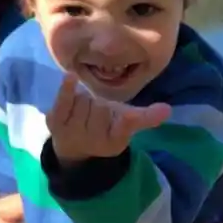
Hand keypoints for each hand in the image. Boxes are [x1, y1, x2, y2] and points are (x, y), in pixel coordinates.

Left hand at [46, 72, 171, 163]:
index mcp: (114, 140)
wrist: (74, 146)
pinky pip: (63, 101)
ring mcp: (73, 132)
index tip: (139, 113)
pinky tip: (71, 76)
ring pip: (84, 100)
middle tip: (97, 109)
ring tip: (84, 107)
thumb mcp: (124, 126)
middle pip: (101, 106)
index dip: (130, 119)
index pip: (124, 127)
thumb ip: (144, 117)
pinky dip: (67, 89)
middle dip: (100, 103)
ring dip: (84, 98)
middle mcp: (93, 140)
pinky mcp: (55, 123)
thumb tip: (167, 109)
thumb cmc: (103, 128)